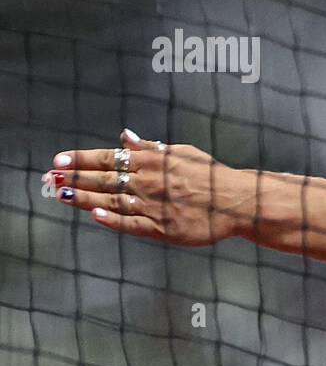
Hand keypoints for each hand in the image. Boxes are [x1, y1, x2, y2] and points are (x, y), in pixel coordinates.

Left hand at [44, 128, 248, 245]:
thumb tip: (125, 136)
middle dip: (73, 178)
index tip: (58, 159)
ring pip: (111, 201)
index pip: (108, 157)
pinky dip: (112, 219)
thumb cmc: (211, 176)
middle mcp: (150, 181)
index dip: (81, 158)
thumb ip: (152, 148)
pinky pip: (132, 224)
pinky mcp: (164, 228)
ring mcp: (155, 206)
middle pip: (103, 179)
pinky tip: (95, 215)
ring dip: (83, 198)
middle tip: (48, 178)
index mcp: (153, 161)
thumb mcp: (183, 152)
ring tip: (60, 195)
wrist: (238, 201)